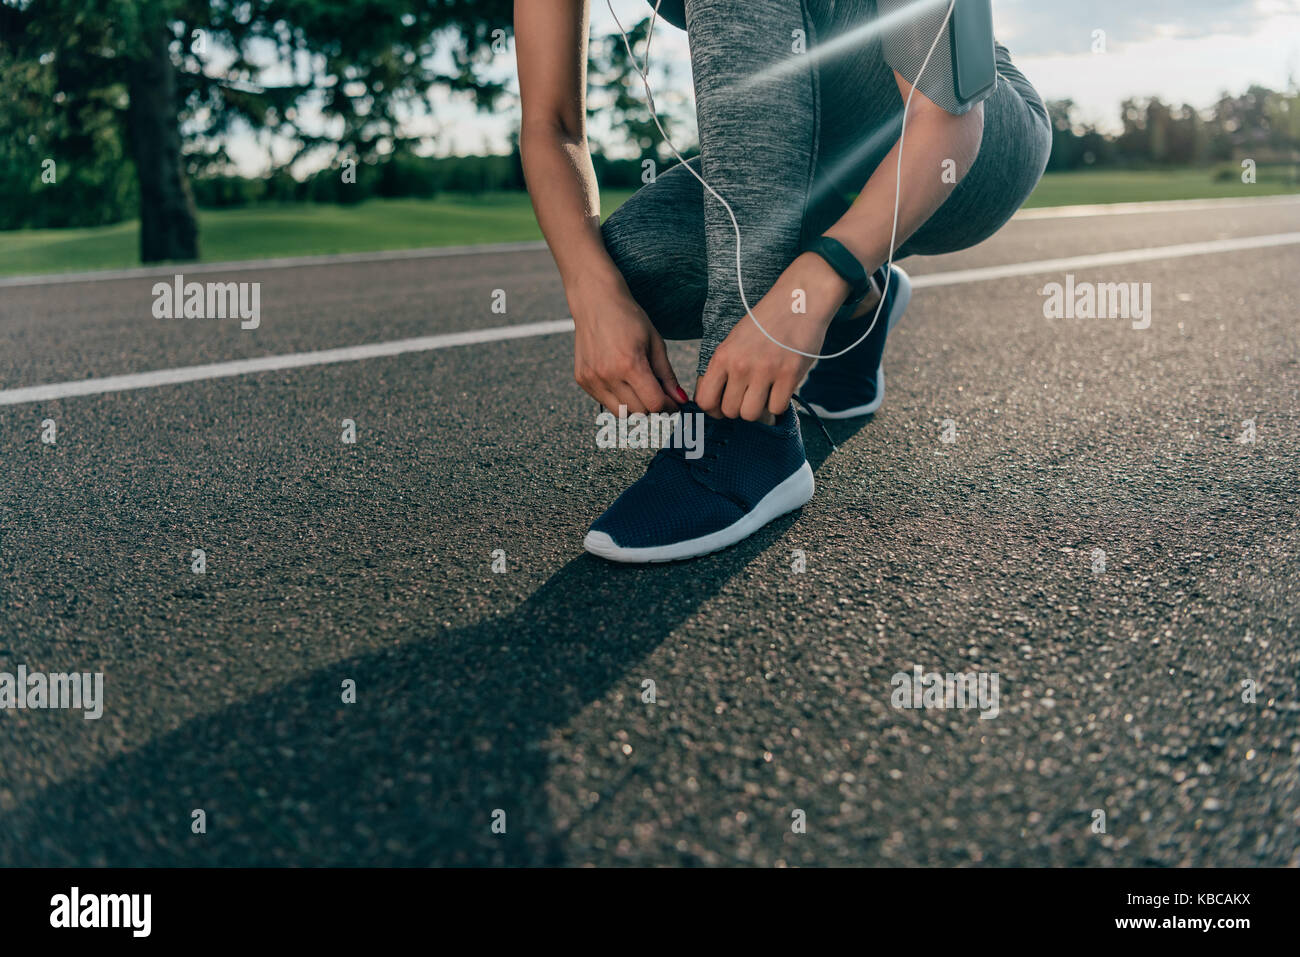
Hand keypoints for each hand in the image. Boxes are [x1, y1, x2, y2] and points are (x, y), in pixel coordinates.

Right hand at [569, 275, 685, 414]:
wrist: (595, 301)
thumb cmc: (628, 318)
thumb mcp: (655, 343)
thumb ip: (667, 375)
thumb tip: (680, 400)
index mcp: (630, 364)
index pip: (654, 404)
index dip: (668, 407)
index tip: (674, 404)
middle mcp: (608, 375)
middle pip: (639, 412)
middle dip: (653, 407)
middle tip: (659, 394)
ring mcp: (592, 379)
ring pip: (621, 412)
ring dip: (635, 406)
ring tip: (639, 387)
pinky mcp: (582, 380)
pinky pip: (604, 402)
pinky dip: (617, 398)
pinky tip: (621, 380)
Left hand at [696, 253, 850, 420]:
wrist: (799, 300)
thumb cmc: (766, 323)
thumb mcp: (735, 340)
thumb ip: (724, 369)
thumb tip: (716, 403)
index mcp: (723, 355)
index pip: (705, 400)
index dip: (714, 409)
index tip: (724, 405)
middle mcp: (740, 365)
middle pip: (730, 412)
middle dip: (740, 408)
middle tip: (751, 397)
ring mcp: (765, 371)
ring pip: (751, 415)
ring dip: (759, 411)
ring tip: (766, 395)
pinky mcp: (789, 374)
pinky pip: (777, 409)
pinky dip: (779, 405)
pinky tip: (781, 390)